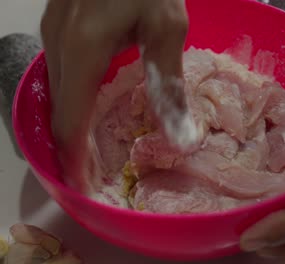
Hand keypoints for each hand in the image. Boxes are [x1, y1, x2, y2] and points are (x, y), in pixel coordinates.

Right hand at [40, 0, 187, 190]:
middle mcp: (58, 46)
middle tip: (100, 168)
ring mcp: (54, 31)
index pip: (69, 123)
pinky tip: (99, 98)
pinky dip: (77, 95)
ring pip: (59, 91)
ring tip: (99, 143)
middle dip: (75, 145)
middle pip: (60, 110)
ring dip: (75, 121)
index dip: (75, 159)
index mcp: (82, 53)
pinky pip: (63, 71)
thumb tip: (180, 138)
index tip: (86, 184)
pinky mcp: (60, 22)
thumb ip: (166, 84)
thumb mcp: (166, 28)